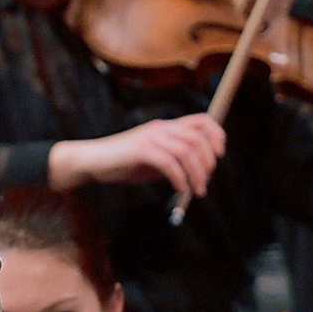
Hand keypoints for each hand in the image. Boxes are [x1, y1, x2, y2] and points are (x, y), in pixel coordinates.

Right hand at [50, 114, 227, 200]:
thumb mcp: (154, 159)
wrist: (93, 161)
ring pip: (186, 151)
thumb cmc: (123, 163)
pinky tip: (180, 191)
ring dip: (197, 174)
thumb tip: (198, 173)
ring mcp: (151, 138)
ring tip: (197, 191)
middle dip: (208, 162)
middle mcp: (161, 128)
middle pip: (198, 138)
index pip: (201, 120)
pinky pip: (169, 164)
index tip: (219, 155)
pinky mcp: (141, 151)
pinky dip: (180, 179)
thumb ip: (174, 161)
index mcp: (166, 127)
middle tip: (205, 182)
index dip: (217, 135)